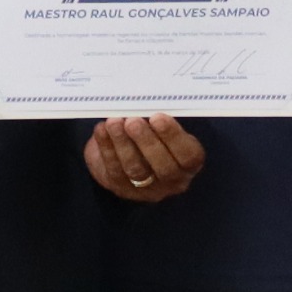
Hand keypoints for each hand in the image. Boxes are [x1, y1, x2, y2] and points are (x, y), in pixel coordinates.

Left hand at [85, 114, 204, 203]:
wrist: (127, 156)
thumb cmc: (153, 135)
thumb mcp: (163, 129)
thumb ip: (160, 121)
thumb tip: (145, 102)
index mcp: (188, 163)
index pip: (189, 156)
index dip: (173, 137)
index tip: (158, 117)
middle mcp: (172, 181)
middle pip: (163, 167)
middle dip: (147, 142)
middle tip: (133, 122)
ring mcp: (146, 189)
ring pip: (136, 169)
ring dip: (123, 144)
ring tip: (114, 123)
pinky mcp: (121, 187)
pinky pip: (114, 169)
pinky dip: (106, 147)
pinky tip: (102, 130)